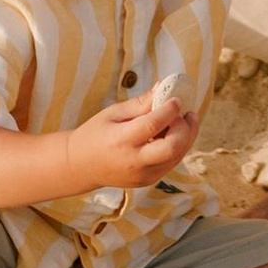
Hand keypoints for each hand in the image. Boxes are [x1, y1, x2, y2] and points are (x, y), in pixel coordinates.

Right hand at [65, 80, 195, 191]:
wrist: (81, 165)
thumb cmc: (96, 134)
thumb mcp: (113, 113)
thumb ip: (140, 103)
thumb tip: (164, 87)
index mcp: (120, 141)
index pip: (152, 125)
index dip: (169, 110)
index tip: (177, 98)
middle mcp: (133, 162)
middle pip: (172, 148)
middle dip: (185, 128)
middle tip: (185, 113)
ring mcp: (142, 175)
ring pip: (177, 157)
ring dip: (186, 137)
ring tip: (183, 120)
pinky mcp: (148, 181)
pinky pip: (171, 163)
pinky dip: (178, 147)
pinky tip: (172, 134)